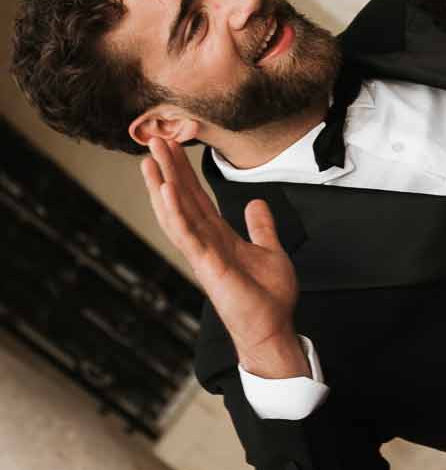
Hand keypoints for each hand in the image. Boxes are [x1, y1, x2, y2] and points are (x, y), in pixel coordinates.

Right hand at [142, 137, 303, 375]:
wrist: (273, 329)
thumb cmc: (269, 297)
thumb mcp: (269, 251)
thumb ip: (261, 227)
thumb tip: (257, 203)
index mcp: (219, 237)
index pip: (197, 198)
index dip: (184, 173)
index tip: (173, 147)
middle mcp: (206, 243)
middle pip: (182, 200)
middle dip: (168, 170)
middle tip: (154, 140)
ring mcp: (204, 255)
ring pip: (178, 214)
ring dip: (163, 186)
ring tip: (149, 160)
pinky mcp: (209, 267)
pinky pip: (189, 237)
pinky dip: (177, 214)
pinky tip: (166, 193)